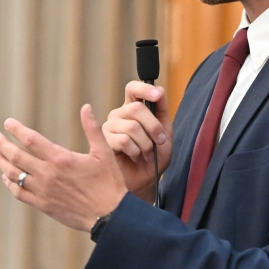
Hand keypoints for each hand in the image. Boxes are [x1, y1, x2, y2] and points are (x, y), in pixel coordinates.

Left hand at [0, 104, 127, 231]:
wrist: (109, 216)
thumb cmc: (109, 183)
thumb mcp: (104, 152)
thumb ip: (92, 128)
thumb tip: (86, 107)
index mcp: (61, 159)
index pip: (31, 140)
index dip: (17, 130)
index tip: (7, 123)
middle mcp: (48, 174)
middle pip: (16, 156)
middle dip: (2, 145)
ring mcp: (43, 191)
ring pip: (14, 174)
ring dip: (2, 162)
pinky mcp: (43, 205)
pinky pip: (19, 193)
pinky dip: (10, 183)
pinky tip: (6, 177)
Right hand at [102, 81, 172, 201]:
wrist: (146, 180)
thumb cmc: (155, 157)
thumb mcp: (165, 134)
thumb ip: (161, 113)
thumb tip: (159, 91)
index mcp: (134, 109)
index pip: (133, 89)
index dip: (145, 88)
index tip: (158, 96)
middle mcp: (119, 114)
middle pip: (136, 108)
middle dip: (153, 127)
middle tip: (159, 141)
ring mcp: (110, 126)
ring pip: (132, 126)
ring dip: (145, 144)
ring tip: (146, 153)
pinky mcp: (103, 141)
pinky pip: (123, 140)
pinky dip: (135, 151)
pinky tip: (135, 157)